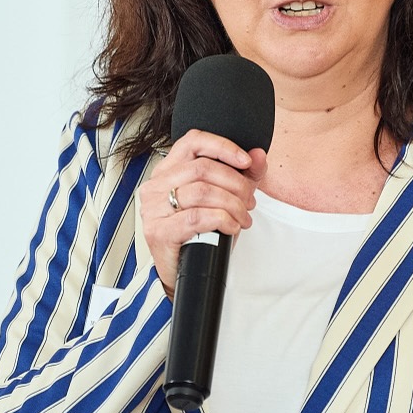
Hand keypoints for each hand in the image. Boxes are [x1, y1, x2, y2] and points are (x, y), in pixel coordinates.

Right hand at [138, 130, 265, 297]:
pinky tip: (232, 226)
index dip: (223, 147)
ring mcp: (154, 208)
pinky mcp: (159, 231)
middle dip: (235, 183)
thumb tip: (258, 155)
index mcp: (169, 170)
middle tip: (249, 200)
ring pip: (202, 192)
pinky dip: (222, 219)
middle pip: (203, 168)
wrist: (186, 271)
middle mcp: (156, 185)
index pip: (193, 141)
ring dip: (232, 204)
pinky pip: (197, 217)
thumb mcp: (226, 198)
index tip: (245, 162)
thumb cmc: (201, 233)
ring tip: (243, 216)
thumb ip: (244, 176)